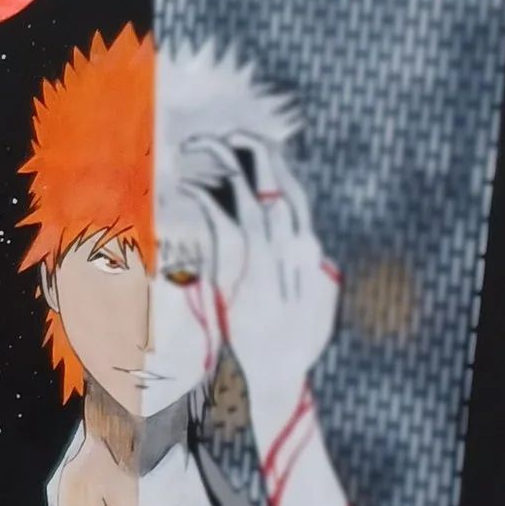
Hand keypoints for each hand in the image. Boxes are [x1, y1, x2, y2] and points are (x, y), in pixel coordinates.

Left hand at [186, 133, 338, 428]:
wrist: (279, 372)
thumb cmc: (297, 342)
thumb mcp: (318, 300)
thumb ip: (316, 271)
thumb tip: (317, 252)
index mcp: (309, 248)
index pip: (294, 191)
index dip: (275, 164)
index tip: (254, 146)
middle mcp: (291, 244)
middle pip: (273, 180)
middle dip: (252, 149)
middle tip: (229, 133)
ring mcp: (263, 252)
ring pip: (242, 189)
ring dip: (220, 161)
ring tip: (200, 145)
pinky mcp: (236, 265)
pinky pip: (217, 216)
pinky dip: (201, 195)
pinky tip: (186, 185)